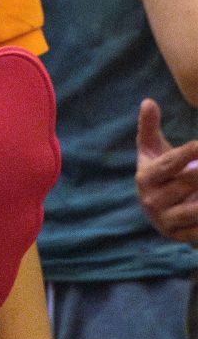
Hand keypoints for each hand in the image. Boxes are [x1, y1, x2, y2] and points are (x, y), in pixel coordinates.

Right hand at [135, 98, 197, 245]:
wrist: (156, 210)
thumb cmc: (159, 172)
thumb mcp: (151, 150)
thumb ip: (149, 126)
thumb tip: (149, 101)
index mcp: (145, 176)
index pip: (170, 163)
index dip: (188, 153)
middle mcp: (151, 199)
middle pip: (186, 184)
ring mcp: (165, 220)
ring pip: (194, 210)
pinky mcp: (179, 236)